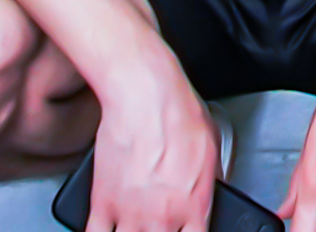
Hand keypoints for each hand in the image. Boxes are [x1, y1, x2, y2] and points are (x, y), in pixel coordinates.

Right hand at [83, 65, 220, 231]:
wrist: (146, 97)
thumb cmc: (179, 113)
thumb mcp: (212, 147)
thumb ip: (211, 180)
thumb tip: (213, 190)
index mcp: (194, 206)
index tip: (183, 230)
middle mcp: (163, 217)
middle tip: (157, 225)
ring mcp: (131, 214)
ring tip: (135, 227)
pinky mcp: (103, 203)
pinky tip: (107, 228)